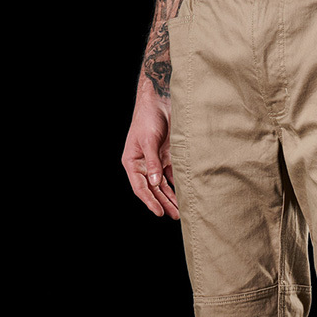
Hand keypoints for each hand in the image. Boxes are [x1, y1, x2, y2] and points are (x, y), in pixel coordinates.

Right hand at [121, 94, 179, 219]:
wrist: (159, 101)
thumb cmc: (148, 117)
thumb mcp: (149, 140)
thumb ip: (153, 162)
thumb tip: (155, 182)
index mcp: (132, 162)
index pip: (140, 187)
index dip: (150, 201)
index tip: (159, 212)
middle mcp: (143, 165)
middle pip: (153, 189)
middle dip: (163, 203)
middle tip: (174, 215)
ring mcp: (155, 162)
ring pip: (163, 185)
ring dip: (171, 197)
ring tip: (180, 211)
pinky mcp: (167, 157)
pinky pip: (172, 176)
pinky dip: (177, 185)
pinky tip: (184, 194)